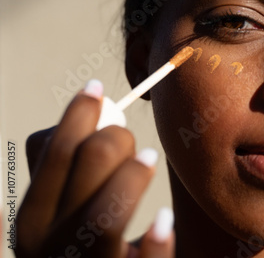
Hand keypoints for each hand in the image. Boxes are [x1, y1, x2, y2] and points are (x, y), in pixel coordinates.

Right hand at [15, 80, 174, 257]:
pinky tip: (164, 221)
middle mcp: (47, 248)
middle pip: (83, 166)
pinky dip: (154, 244)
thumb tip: (88, 112)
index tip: (96, 88)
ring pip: (103, 216)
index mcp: (32, 219)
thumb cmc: (84, 248)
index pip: (52, 150)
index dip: (77, 113)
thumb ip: (66, 168)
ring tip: (150, 160)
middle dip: (113, 138)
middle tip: (132, 141)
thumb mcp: (60, 213)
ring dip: (130, 179)